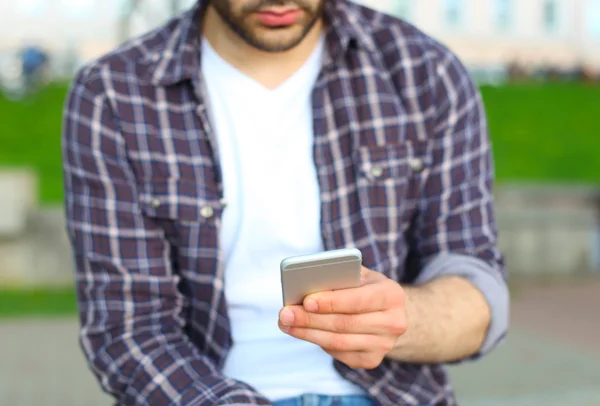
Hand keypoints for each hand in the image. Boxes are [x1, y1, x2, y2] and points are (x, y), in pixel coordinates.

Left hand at [278, 267, 407, 369]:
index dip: (331, 302)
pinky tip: (303, 332)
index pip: (359, 300)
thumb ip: (339, 275)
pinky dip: (318, 342)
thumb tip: (307, 281)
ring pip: (338, 342)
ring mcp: (384, 345)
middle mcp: (393, 322)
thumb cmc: (366, 288)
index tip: (306, 302)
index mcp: (392, 295)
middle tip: (285, 314)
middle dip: (310, 319)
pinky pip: (338, 352)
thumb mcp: (359, 275)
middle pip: (344, 324)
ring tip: (286, 324)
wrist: (389, 313)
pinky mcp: (371, 360)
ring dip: (308, 333)